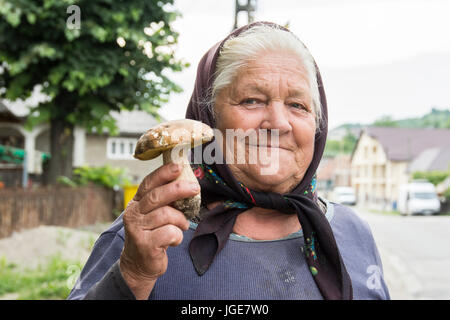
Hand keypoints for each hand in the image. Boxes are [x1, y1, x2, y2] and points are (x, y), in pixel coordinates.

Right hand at [119, 162, 199, 298]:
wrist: (139, 264)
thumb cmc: (152, 234)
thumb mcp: (154, 214)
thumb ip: (164, 200)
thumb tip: (187, 182)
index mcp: (136, 202)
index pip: (148, 183)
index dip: (163, 173)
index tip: (178, 166)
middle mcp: (133, 214)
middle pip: (157, 196)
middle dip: (178, 189)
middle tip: (195, 188)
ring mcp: (137, 229)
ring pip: (166, 215)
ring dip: (180, 220)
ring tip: (182, 225)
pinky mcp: (145, 244)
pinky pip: (170, 233)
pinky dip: (178, 235)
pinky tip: (174, 239)